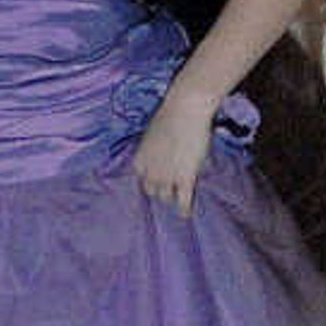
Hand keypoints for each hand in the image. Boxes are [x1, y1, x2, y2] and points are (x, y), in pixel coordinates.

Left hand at [131, 90, 217, 216]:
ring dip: (171, 197)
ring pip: (166, 197)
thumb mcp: (155, 133)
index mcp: (139, 159)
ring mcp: (166, 177)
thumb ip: (156, 148)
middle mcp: (149, 171)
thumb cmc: (170, 114)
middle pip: (152, 190)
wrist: (185, 110)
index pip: (140, 178)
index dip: (149, 180)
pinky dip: (184, 210)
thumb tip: (164, 151)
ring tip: (177, 201)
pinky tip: (185, 215)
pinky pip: (183, 201)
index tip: (154, 183)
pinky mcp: (184, 179)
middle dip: (159, 189)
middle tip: (168, 191)